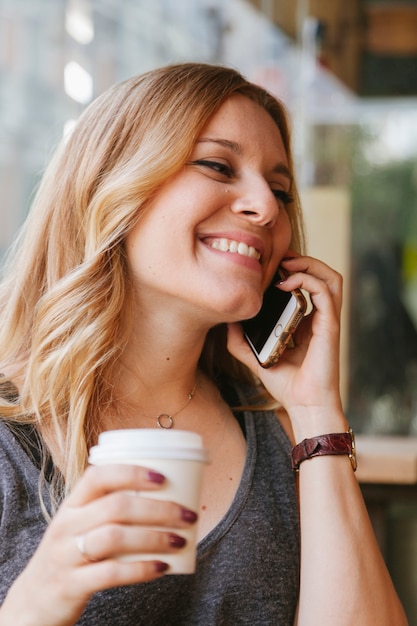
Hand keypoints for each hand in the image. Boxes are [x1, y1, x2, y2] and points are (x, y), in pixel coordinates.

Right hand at [1, 464, 197, 625]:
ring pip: (115, 537)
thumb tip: (166, 498)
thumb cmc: (70, 556)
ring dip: (155, 536)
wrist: (32, 603)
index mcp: (71, 505)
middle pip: (117, 506)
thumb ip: (109, 510)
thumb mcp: (80, 526)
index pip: (98, 476)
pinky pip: (111, 573)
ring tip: (181, 540)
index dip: (132, 472)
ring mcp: (66, 555)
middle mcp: (67, 525)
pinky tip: (163, 567)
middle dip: (158, 508)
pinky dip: (141, 569)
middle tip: (188, 514)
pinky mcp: (71, 584)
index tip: (163, 478)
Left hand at [227, 255, 346, 437]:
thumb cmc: (286, 384)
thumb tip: (225, 322)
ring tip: (285, 266)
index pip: (308, 284)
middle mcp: (320, 317)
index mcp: (307, 321)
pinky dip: (307, 280)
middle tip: (277, 259)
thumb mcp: (256, 358)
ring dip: (309, 264)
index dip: (292, 269)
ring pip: (331, 277)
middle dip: (302, 260)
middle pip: (323, 274)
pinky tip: (286, 283)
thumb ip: (240, 341)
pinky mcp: (330, 326)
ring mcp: (328, 320)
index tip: (268, 266)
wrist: (303, 405)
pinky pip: (325, 291)